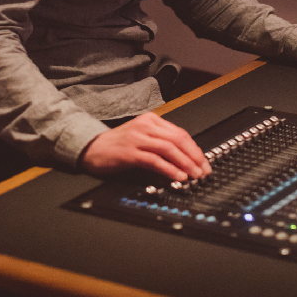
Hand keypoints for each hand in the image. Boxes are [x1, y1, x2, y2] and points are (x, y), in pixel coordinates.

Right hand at [79, 112, 211, 181]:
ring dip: (185, 163)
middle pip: (178, 139)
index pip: (180, 133)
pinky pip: (154, 160)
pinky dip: (169, 169)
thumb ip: (161, 142)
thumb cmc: (118, 145)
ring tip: (194, 175)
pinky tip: (178, 176)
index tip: (204, 162)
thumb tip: (186, 157)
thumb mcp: (142, 137)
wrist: (92, 148)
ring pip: (168, 148)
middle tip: (204, 170)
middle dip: (194, 156)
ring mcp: (137, 138)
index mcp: (151, 121)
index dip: (195, 149)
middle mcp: (146, 126)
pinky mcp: (130, 152)